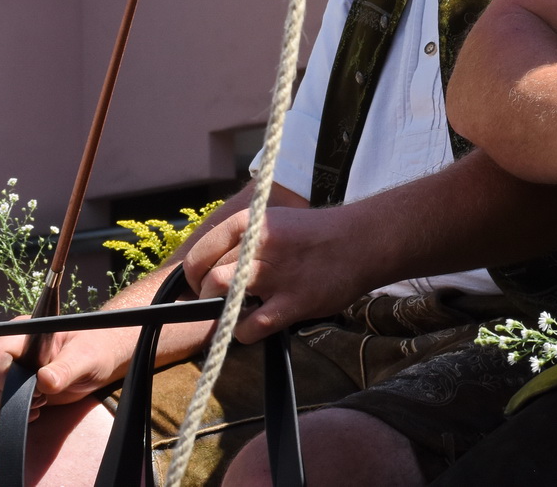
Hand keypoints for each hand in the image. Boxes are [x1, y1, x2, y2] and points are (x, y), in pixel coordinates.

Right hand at [0, 322, 134, 424]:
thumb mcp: (88, 359)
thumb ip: (67, 369)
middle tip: (39, 401)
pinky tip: (8, 417)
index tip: (38, 393)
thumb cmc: (93, 352)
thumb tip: (44, 381)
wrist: (94, 362)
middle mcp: (3, 344)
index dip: (7, 382)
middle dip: (5, 399)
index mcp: (24, 331)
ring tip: (26, 411)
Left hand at [182, 205, 371, 343]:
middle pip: (209, 277)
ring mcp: (278, 274)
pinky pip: (251, 326)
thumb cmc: (315, 235)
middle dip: (206, 295)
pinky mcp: (294, 302)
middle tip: (218, 301)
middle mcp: (261, 245)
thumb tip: (209, 266)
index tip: (200, 283)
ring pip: (223, 294)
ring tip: (234, 313)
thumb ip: (245, 241)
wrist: (363, 241)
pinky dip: (244, 332)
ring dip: (221, 311)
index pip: (201, 252)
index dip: (193, 274)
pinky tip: (254, 326)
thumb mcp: (276, 223)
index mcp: (253, 223)